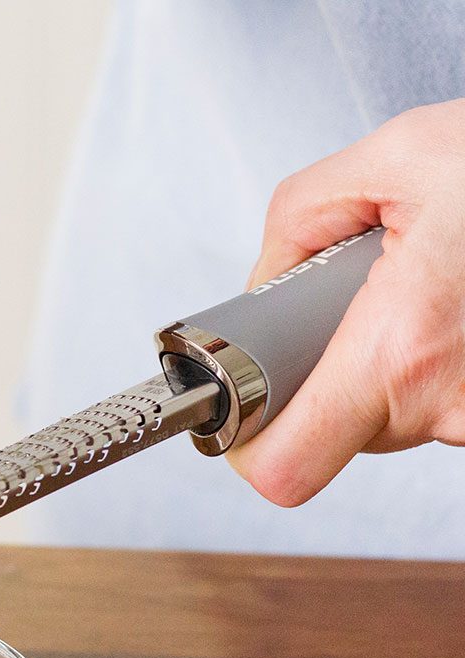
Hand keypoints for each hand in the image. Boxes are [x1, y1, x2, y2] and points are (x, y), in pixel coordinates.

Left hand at [227, 99, 464, 506]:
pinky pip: (437, 404)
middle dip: (323, 377)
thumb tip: (262, 285)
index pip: (286, 470)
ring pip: (388, 421)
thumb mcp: (398, 154)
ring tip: (417, 295)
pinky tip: (449, 309)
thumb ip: (299, 218)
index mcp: (399, 350)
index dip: (251, 449)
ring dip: (381, 366)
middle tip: (346, 311)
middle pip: (334, 436)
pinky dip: (427, 364)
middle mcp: (446, 401)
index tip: (246, 413)